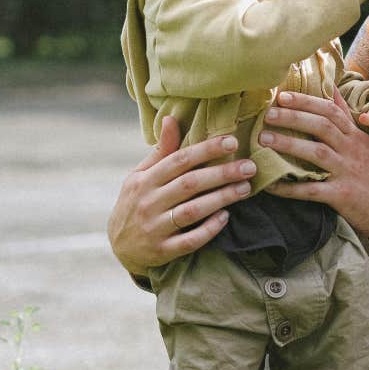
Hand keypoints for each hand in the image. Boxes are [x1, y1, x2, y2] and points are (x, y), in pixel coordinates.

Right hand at [106, 117, 256, 276]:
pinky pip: (189, 241)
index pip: (179, 160)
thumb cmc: (136, 202)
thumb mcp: (140, 175)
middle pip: (189, 184)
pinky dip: (208, 229)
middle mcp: (148, 202)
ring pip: (192, 211)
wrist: (119, 245)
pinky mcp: (162, 251)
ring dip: (220, 199)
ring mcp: (155, 227)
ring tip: (245, 188)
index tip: (232, 141)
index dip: (206, 150)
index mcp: (145, 180)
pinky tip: (225, 217)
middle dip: (221, 174)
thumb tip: (171, 118)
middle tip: (249, 167)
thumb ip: (161, 151)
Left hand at [260, 90, 368, 249]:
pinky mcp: (343, 195)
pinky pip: (311, 190)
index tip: (282, 96)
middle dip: (294, 117)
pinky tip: (270, 184)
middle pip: (322, 126)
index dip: (306, 101)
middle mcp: (352, 150)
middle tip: (268, 114)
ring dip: (289, 144)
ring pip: (317, 152)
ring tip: (264, 139)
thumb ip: (345, 116)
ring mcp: (348, 172)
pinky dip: (289, 187)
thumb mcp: (364, 142)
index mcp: (355, 136)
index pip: (331, 111)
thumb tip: (330, 88)